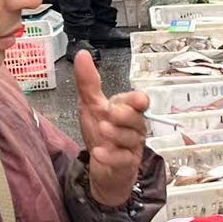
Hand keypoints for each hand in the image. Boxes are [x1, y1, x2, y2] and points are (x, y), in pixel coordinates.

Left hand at [73, 50, 147, 206]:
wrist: (102, 168)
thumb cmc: (101, 133)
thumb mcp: (91, 106)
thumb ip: (89, 82)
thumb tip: (82, 54)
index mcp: (128, 110)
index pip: (139, 102)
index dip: (140, 100)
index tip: (139, 99)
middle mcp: (134, 127)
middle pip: (137, 120)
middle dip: (126, 115)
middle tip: (110, 112)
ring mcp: (132, 147)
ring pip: (130, 139)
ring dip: (117, 134)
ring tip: (103, 129)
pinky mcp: (127, 165)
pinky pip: (123, 160)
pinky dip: (111, 156)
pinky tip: (99, 152)